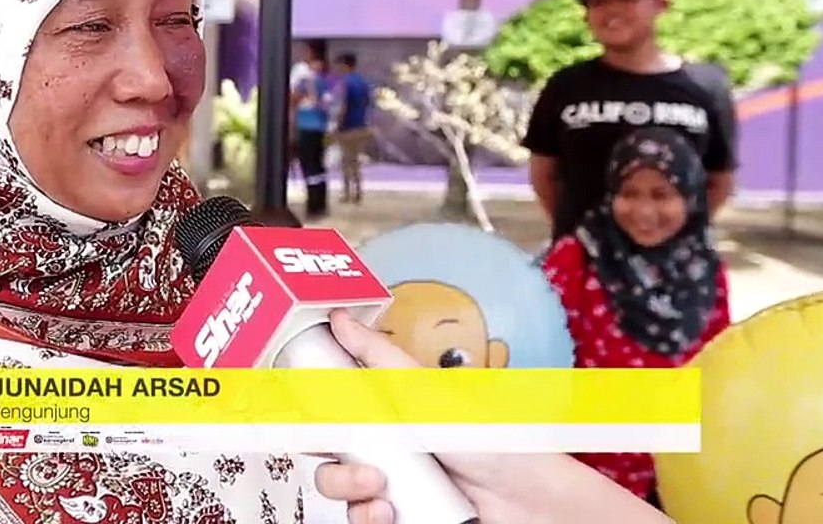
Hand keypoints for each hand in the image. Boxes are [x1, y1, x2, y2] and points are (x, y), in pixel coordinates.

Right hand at [313, 310, 671, 523]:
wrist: (526, 501)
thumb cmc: (489, 441)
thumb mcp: (424, 390)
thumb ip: (377, 357)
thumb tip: (340, 318)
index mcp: (383, 411)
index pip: (329, 404)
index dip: (309, 406)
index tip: (296, 403)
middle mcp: (381, 447)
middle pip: (321, 448)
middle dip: (323, 450)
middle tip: (348, 450)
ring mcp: (386, 486)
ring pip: (334, 487)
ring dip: (346, 486)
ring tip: (379, 487)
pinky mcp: (394, 516)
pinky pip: (356, 518)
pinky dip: (366, 515)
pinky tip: (389, 510)